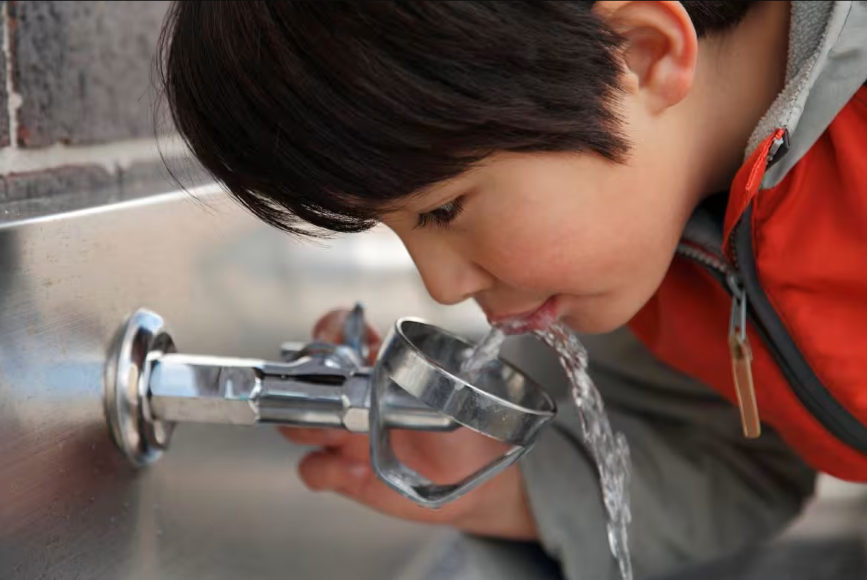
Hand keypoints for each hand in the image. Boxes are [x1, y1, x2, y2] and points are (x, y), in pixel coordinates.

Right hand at [280, 308, 537, 540]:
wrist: (475, 483)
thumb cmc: (467, 430)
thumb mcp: (455, 391)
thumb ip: (429, 371)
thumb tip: (408, 356)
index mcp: (377, 367)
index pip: (338, 335)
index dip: (329, 330)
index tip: (335, 337)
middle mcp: (354, 397)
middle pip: (304, 378)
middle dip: (304, 382)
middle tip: (328, 392)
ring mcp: (345, 434)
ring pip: (298, 424)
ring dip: (308, 426)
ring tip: (339, 434)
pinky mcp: (344, 472)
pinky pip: (313, 468)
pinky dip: (326, 470)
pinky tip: (354, 471)